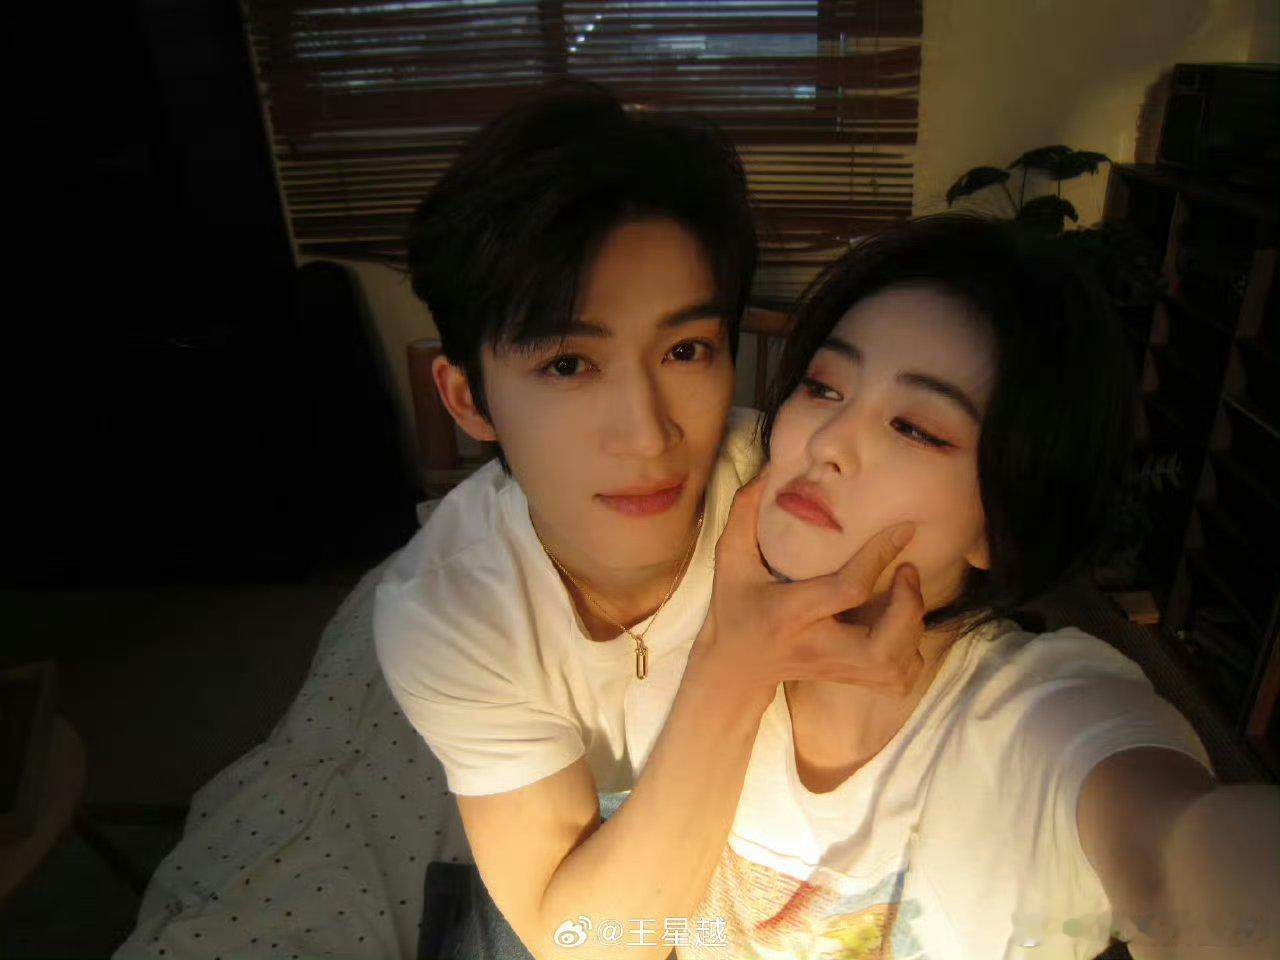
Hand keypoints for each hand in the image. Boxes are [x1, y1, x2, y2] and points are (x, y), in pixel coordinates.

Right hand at [691, 463, 926, 704]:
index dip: (879, 557)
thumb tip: (768, 471)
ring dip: (913, 628)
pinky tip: (899, 624)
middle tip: (909, 571)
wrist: (735, 666)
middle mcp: (818, 647)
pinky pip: (898, 678)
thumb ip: (745, 513)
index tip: (903, 529)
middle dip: (909, 609)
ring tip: (906, 592)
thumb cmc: (735, 606)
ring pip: (896, 669)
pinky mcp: (851, 679)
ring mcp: (837, 670)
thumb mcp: (730, 559)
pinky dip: (911, 651)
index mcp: (790, 612)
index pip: (846, 589)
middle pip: (882, 649)